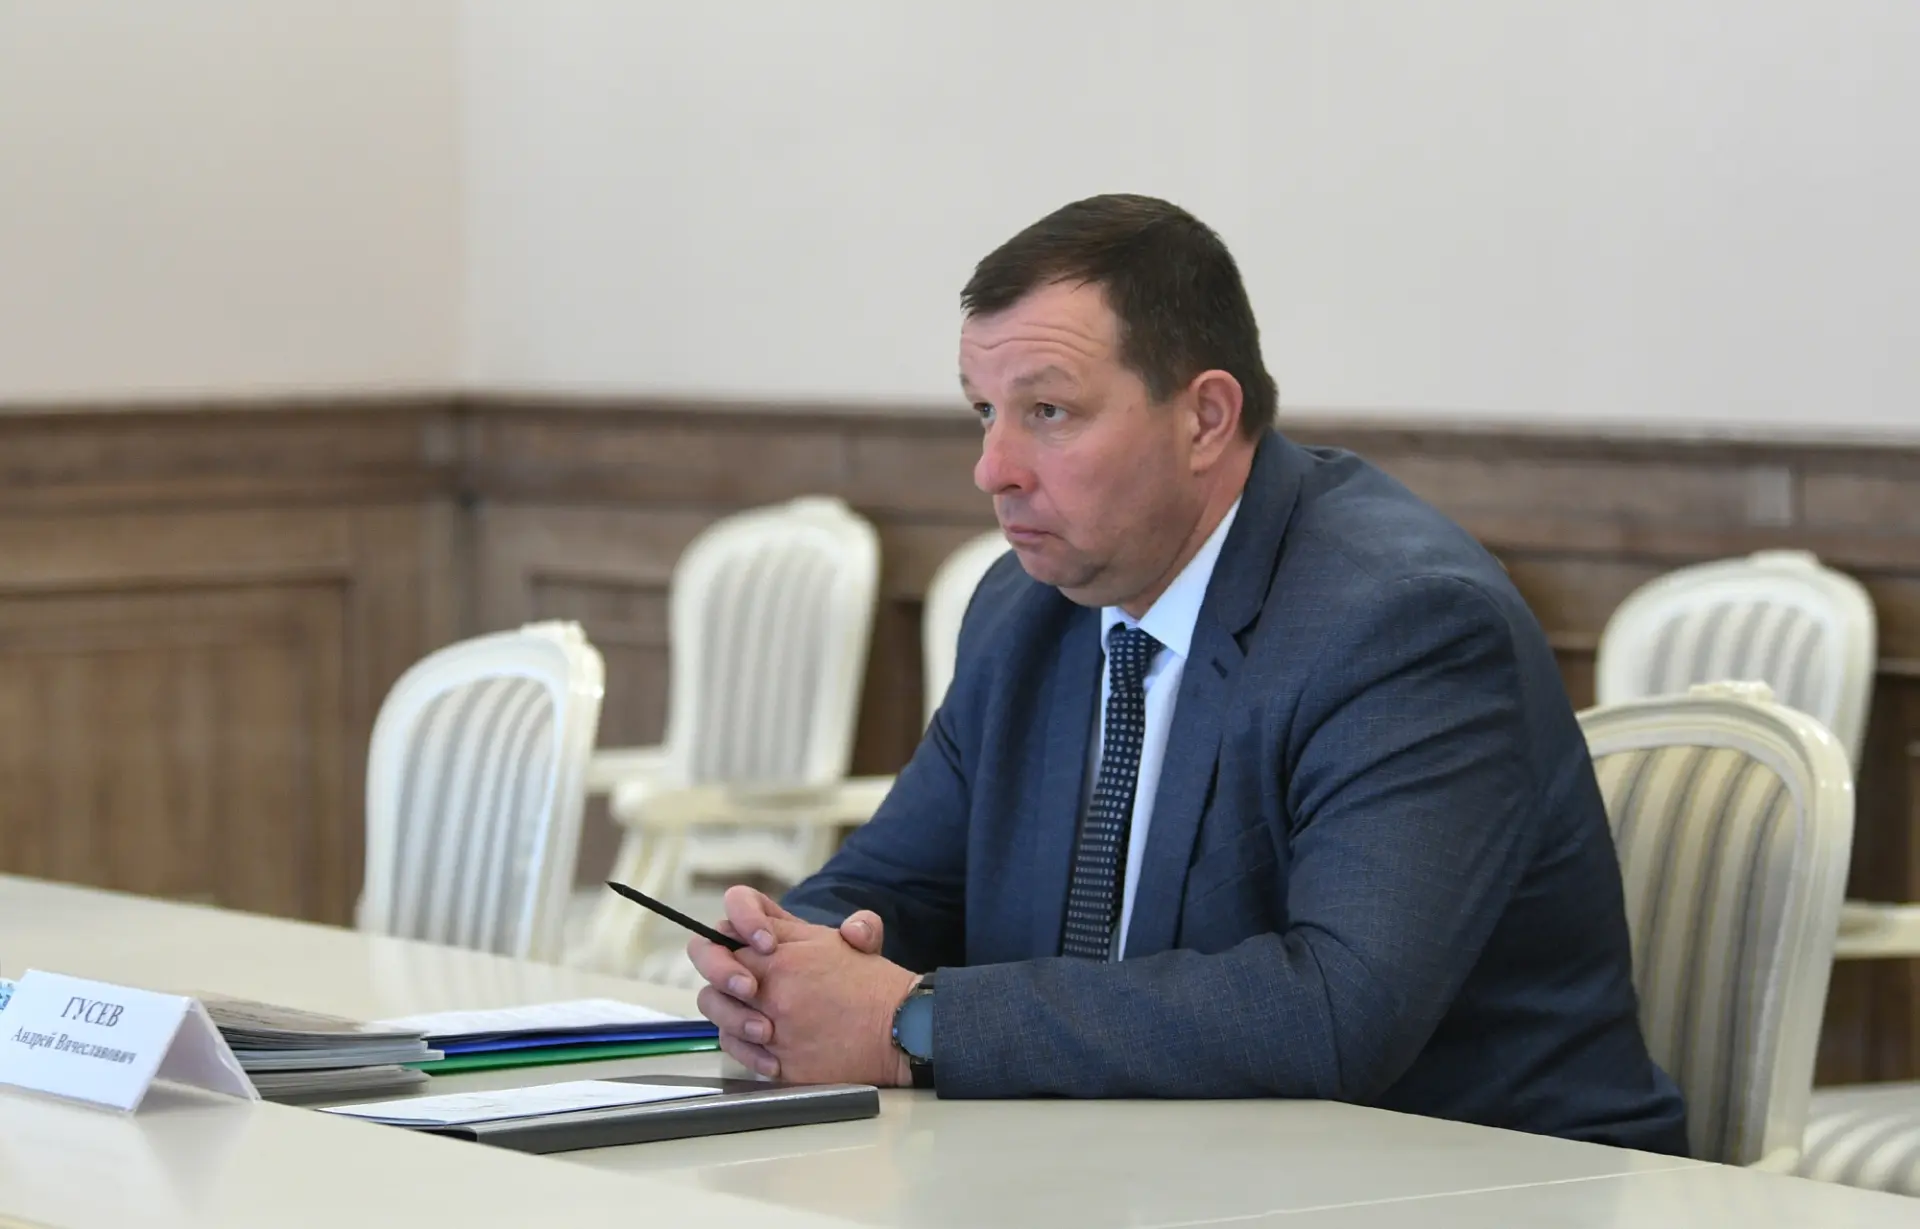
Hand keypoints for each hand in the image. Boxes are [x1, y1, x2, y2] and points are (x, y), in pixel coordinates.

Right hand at [687, 886, 895, 1079]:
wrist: (864, 1023)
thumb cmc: (854, 976)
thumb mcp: (864, 949)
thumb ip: (864, 930)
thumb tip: (855, 931)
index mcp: (769, 928)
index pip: (739, 903)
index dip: (744, 917)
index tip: (768, 943)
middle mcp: (744, 959)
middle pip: (706, 949)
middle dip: (720, 968)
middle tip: (750, 988)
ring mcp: (738, 997)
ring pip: (709, 998)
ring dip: (731, 1014)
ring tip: (766, 1031)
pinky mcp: (742, 1031)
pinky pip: (727, 1040)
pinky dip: (747, 1052)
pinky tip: (773, 1062)